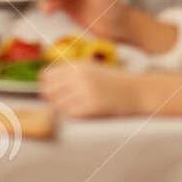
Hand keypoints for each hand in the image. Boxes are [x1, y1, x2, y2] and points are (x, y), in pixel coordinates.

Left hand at [41, 64, 181, 119]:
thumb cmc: (115, 81)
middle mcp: (79, 76)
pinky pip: (70, 114)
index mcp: (78, 65)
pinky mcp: (92, 106)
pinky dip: (71, 115)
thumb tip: (43, 79)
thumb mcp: (92, 69)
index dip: (45, 85)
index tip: (51, 91)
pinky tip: (80, 113)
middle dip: (51, 98)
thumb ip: (71, 73)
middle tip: (60, 103)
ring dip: (61, 108)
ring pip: (58, 104)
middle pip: (49, 90)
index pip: (46, 75)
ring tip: (72, 108)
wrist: (138, 90)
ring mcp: (85, 91)